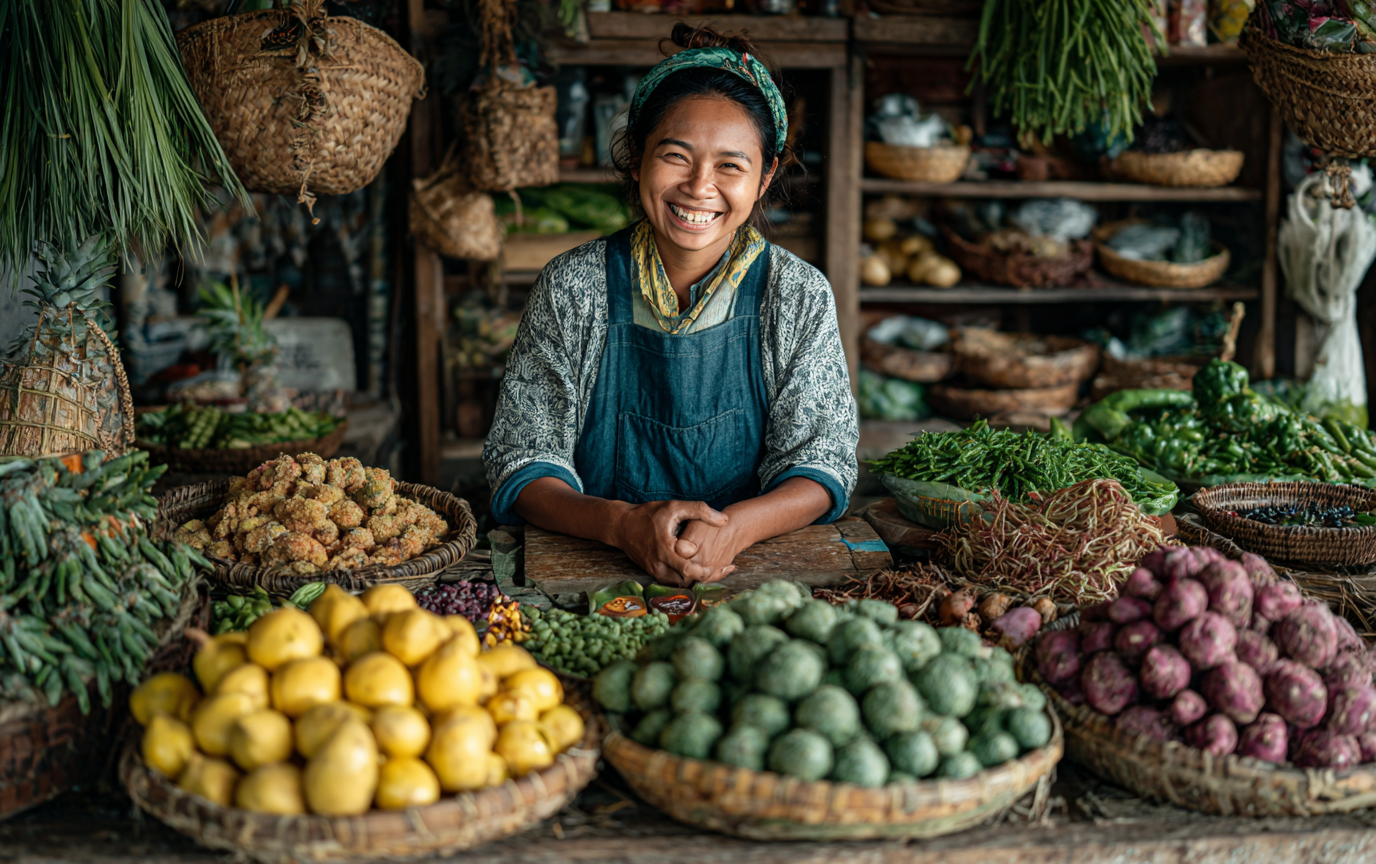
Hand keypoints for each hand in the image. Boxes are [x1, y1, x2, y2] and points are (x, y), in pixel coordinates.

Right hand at [610, 500, 728, 586]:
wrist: (621, 525)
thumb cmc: (648, 514)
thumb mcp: (674, 507)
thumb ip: (700, 511)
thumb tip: (724, 520)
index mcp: (666, 550)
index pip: (690, 571)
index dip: (710, 572)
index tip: (726, 566)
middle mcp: (659, 564)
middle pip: (688, 581)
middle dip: (706, 577)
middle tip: (723, 569)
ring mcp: (654, 571)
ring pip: (680, 584)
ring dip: (695, 579)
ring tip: (711, 569)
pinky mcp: (652, 572)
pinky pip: (672, 581)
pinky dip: (684, 578)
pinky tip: (695, 568)